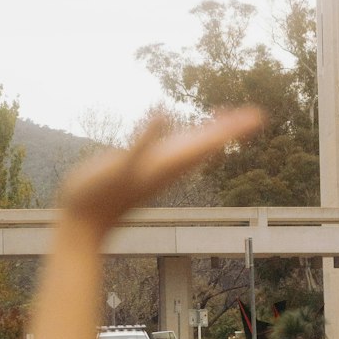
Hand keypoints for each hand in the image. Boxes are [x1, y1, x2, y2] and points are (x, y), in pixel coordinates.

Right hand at [56, 108, 263, 242]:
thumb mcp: (119, 167)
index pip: (208, 142)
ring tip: (226, 118)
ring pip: (191, 148)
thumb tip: (162, 116)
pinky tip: (176, 127)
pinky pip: (169, 150)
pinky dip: (180, 137)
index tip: (257, 117)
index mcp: (167, 163)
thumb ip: (141, 144)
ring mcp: (154, 169)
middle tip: (256, 115)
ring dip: (211, 133)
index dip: (231, 129)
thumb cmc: (97, 196)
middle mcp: (166, 166)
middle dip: (230, 129)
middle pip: (207, 144)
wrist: (81, 223)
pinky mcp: (141, 170)